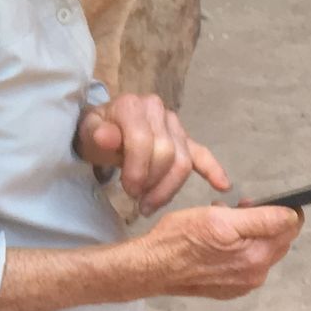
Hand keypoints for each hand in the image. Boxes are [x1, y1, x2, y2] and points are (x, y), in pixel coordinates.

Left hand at [78, 94, 229, 213]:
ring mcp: (173, 124)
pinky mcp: (184, 138)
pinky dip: (213, 169)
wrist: (102, 130)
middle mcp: (156, 109)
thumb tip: (107, 137)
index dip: (137, 170)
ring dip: (169, 188)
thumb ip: (97, 135)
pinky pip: (202, 153)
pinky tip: (223, 185)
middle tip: (137, 200)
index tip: (129, 191)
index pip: (143, 141)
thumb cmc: (96, 134)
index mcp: (132, 106)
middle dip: (152, 182)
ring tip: (151, 205)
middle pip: (166, 153)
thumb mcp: (88, 134)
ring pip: (183, 161)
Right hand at [132, 202, 301, 300]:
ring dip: (248, 233)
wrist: (152, 266)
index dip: (284, 210)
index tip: (263, 200)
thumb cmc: (181, 238)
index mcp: (257, 257)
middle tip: (237, 207)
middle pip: (276, 242)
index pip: (290, 230)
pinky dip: (237, 249)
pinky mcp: (228, 289)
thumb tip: (293, 216)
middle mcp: (255, 275)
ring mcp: (241, 285)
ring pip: (259, 251)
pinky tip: (216, 242)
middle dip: (263, 221)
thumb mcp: (220, 219)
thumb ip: (261, 219)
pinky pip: (244, 264)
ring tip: (221, 221)